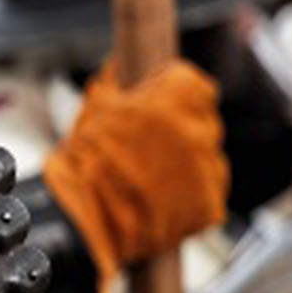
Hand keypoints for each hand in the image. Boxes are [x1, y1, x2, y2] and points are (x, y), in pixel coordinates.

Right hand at [42, 59, 227, 279]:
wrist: (81, 225)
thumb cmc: (82, 167)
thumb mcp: (90, 113)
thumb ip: (112, 85)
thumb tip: (117, 67)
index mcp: (176, 99)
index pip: (192, 83)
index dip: (170, 93)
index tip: (152, 104)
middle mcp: (200, 131)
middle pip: (200, 121)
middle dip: (176, 130)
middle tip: (144, 147)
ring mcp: (209, 171)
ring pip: (205, 158)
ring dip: (184, 164)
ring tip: (147, 180)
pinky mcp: (210, 206)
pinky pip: (206, 193)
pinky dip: (187, 197)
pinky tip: (158, 202)